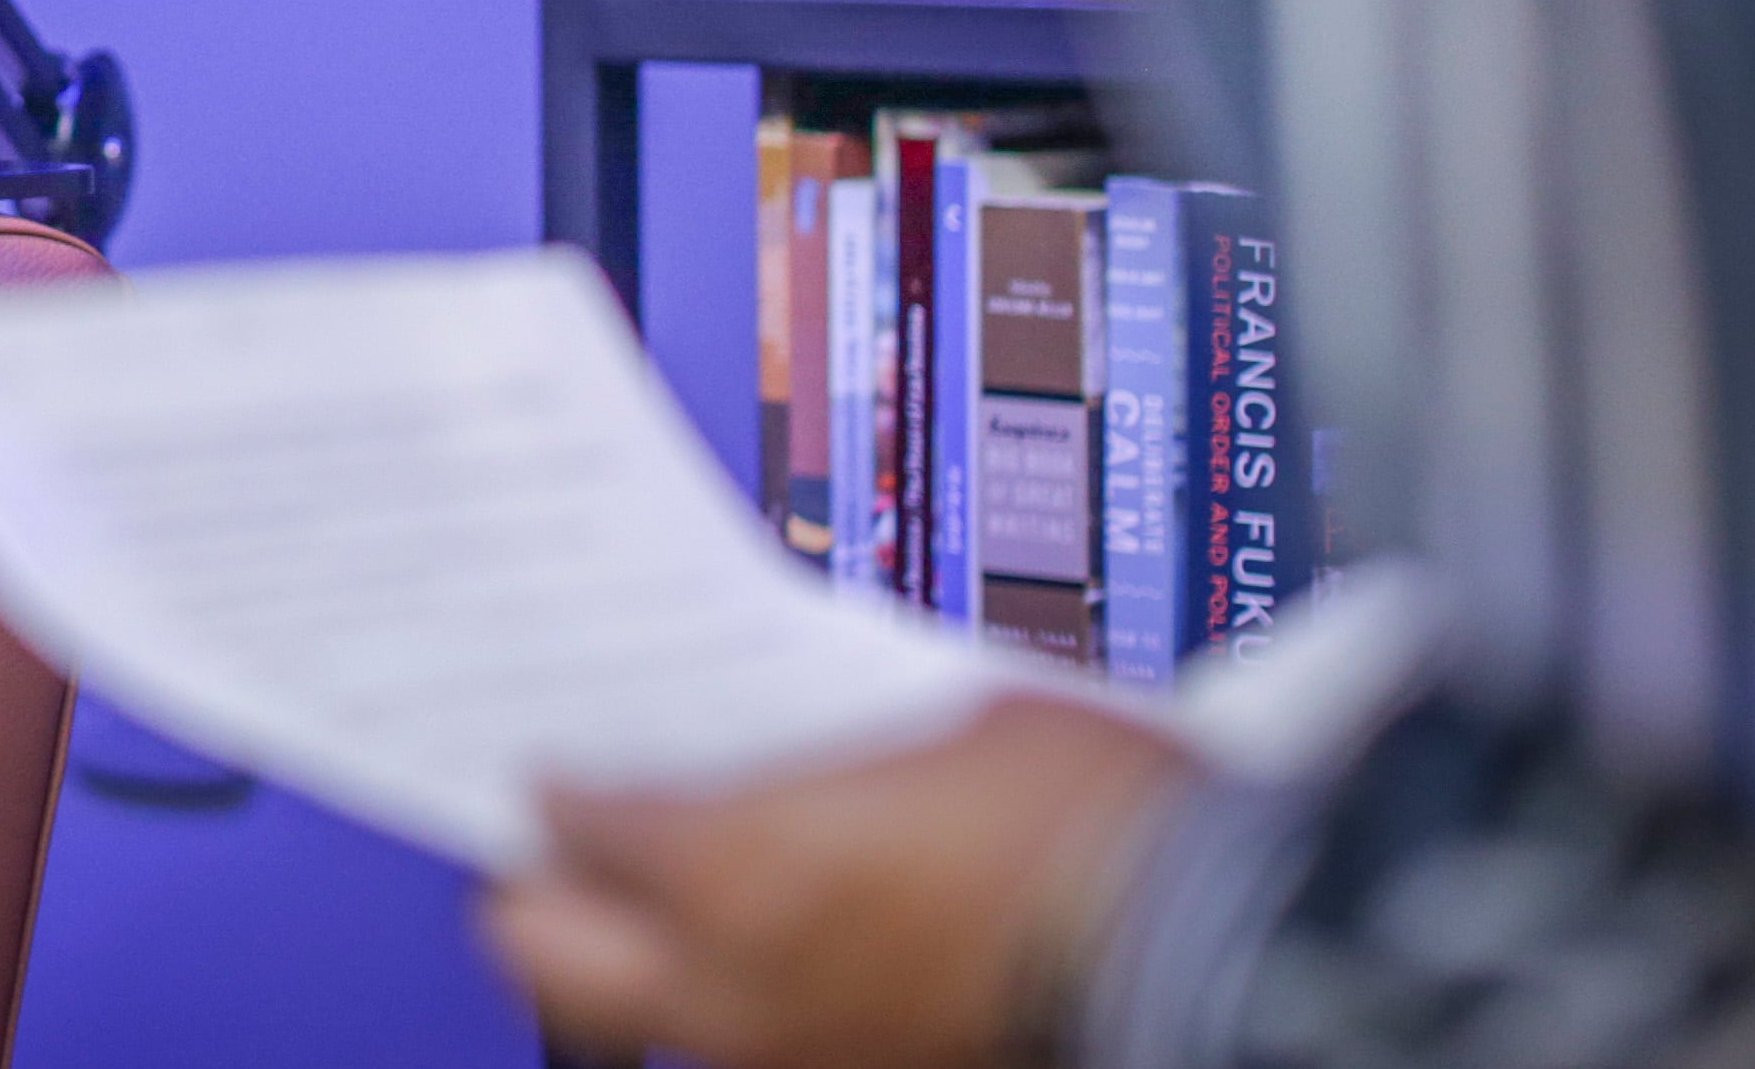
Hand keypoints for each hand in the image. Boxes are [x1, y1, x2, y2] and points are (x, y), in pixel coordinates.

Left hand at [481, 691, 1197, 1068]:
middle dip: (539, 893)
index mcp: (737, 869)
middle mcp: (738, 984)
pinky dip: (739, 1002)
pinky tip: (778, 949)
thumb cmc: (1096, 815)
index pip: (570, 825)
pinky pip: (752, 1044)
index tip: (557, 756)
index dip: (555, 782)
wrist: (1215, 942)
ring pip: (647, 1021)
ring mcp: (798, 1054)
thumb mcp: (935, 719)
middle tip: (556, 843)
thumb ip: (820, 743)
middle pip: (543, 951)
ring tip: (663, 899)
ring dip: (638, 962)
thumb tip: (778, 748)